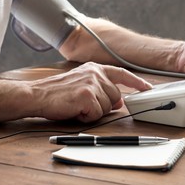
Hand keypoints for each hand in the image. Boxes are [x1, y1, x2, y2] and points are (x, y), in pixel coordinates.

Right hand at [29, 62, 151, 122]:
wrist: (36, 95)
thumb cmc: (57, 92)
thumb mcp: (82, 85)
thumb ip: (101, 90)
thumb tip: (118, 102)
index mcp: (94, 68)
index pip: (122, 73)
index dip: (136, 82)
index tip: (147, 88)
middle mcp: (95, 73)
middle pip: (116, 96)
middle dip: (103, 105)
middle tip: (83, 104)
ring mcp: (92, 83)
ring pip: (107, 107)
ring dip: (94, 111)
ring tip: (77, 105)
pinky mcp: (87, 95)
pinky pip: (97, 114)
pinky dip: (87, 117)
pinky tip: (75, 110)